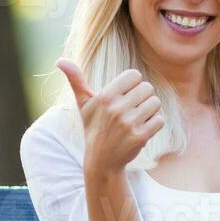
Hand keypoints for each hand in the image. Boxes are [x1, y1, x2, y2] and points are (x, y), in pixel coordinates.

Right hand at [59, 57, 164, 177]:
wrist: (102, 160)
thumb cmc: (94, 127)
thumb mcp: (83, 104)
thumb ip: (75, 80)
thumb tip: (60, 60)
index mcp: (104, 96)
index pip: (135, 75)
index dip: (133, 85)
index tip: (125, 96)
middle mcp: (116, 109)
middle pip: (148, 88)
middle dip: (143, 98)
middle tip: (132, 109)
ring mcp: (128, 124)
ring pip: (155, 103)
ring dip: (150, 111)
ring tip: (137, 119)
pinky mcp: (140, 137)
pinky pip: (159, 120)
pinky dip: (154, 124)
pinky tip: (142, 130)